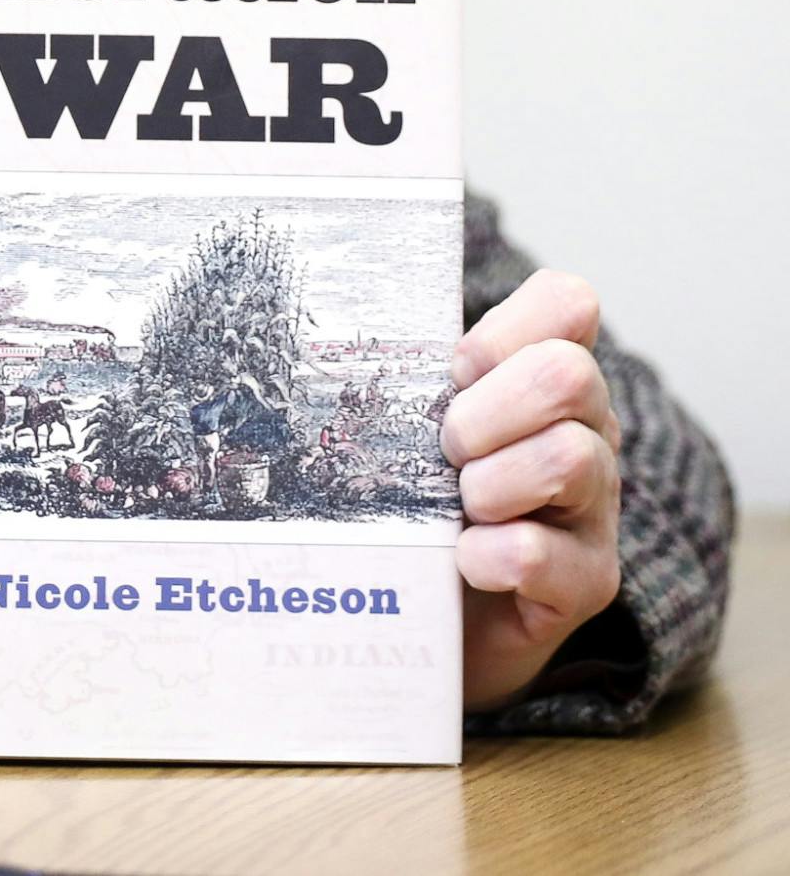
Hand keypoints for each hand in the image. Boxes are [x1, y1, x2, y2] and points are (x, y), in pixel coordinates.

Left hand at [442, 269, 623, 711]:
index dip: (506, 329)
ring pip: (570, 457)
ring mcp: (594, 509)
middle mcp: (588, 432)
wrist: (427, 613)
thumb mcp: (408, 420)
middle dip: (486, 411)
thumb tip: (321, 323)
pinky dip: (491, 555)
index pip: (567, 304)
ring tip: (456, 509)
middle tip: (446, 450)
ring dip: (490, 483)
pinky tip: (463, 561)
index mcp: (545, 377)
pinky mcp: (587, 584)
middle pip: (567, 375)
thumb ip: (403, 369)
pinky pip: (544, 555)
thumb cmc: (413, 495)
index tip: (458, 370)